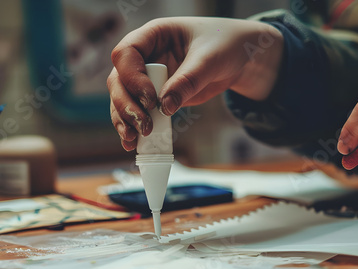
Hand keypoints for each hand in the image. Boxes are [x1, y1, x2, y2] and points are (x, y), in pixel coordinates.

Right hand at [107, 17, 283, 150]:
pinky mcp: (154, 97)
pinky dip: (133, 128)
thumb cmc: (226, 44)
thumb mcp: (210, 58)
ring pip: (122, 99)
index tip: (152, 99)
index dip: (133, 78)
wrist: (240, 58)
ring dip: (124, 120)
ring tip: (134, 140)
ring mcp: (146, 78)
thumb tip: (165, 108)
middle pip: (118, 80)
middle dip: (126, 105)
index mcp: (153, 35)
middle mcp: (144, 56)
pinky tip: (134, 144)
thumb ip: (188, 80)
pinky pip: (136, 112)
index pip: (126, 53)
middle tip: (143, 125)